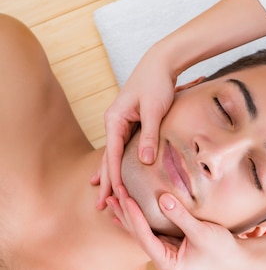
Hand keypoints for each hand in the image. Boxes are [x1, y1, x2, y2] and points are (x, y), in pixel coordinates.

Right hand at [93, 46, 176, 207]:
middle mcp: (114, 122)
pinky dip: (118, 162)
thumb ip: (149, 136)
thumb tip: (144, 161)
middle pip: (108, 158)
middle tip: (101, 206)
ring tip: (104, 196)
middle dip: (105, 182)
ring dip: (110, 175)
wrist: (161, 62)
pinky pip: (122, 147)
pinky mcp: (131, 122)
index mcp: (115, 119)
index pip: (112, 155)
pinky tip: (113, 173)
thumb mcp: (154, 110)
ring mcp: (121, 122)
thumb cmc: (157, 83)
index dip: (114, 177)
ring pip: (114, 154)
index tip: (118, 196)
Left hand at [106, 188, 245, 269]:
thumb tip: (162, 197)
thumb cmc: (222, 250)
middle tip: (113, 193)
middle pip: (138, 235)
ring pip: (142, 232)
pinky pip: (152, 229)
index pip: (145, 237)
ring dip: (129, 215)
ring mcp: (167, 252)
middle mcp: (163, 260)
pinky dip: (140, 218)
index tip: (126, 198)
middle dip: (125, 214)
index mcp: (167, 264)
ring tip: (113, 199)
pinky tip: (129, 210)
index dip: (134, 217)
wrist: (238, 259)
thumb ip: (181, 216)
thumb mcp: (203, 232)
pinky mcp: (172, 244)